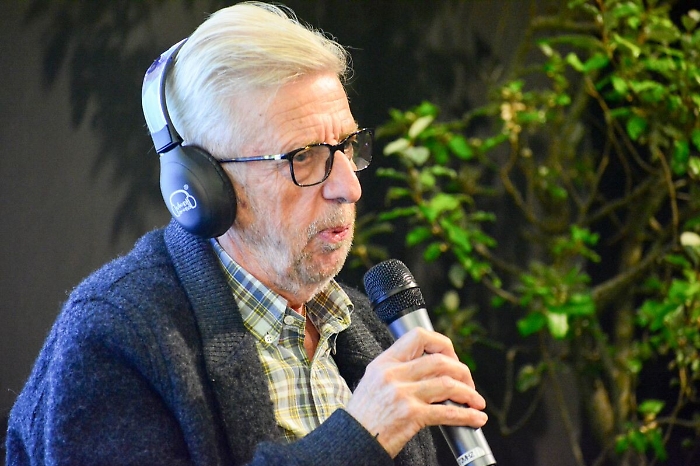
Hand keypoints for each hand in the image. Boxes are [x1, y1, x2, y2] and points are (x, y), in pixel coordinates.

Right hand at [345, 328, 486, 457]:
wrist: (353, 440)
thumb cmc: (365, 415)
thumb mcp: (374, 381)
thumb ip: (399, 370)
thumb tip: (433, 367)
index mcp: (384, 362)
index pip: (419, 337)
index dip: (442, 343)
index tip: (452, 357)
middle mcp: (393, 375)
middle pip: (440, 361)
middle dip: (462, 372)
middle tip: (469, 385)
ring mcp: (402, 394)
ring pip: (448, 384)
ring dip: (469, 394)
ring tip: (477, 402)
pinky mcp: (410, 415)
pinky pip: (447, 412)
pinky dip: (467, 416)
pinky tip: (476, 419)